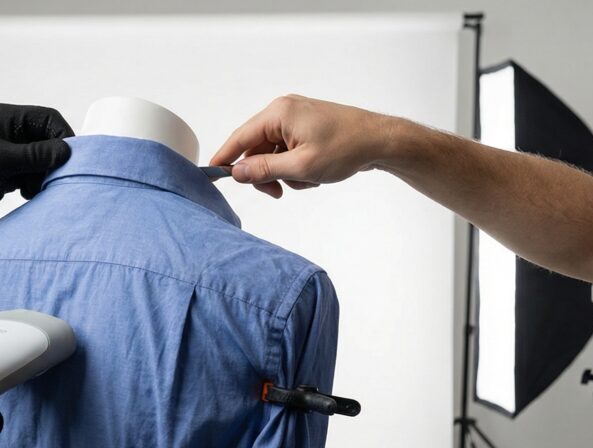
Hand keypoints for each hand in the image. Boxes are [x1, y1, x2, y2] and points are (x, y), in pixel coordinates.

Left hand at [0, 103, 74, 229]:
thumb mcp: (1, 161)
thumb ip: (35, 155)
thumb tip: (67, 151)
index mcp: (8, 118)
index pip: (48, 119)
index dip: (63, 137)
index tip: (68, 159)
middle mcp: (12, 132)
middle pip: (48, 141)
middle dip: (53, 160)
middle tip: (51, 179)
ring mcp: (10, 153)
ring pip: (41, 160)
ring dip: (43, 175)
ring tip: (33, 189)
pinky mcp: (8, 172)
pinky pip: (31, 174)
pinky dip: (34, 184)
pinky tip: (25, 193)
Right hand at [210, 95, 401, 197]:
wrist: (380, 140)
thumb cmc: (346, 148)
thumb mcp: (301, 167)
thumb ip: (264, 170)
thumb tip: (236, 173)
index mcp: (278, 113)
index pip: (240, 138)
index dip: (225, 158)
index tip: (212, 174)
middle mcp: (283, 110)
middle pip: (255, 148)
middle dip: (265, 173)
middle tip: (277, 192)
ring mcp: (295, 117)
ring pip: (272, 153)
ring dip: (284, 172)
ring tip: (306, 180)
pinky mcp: (305, 126)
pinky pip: (287, 150)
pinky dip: (295, 166)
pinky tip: (313, 173)